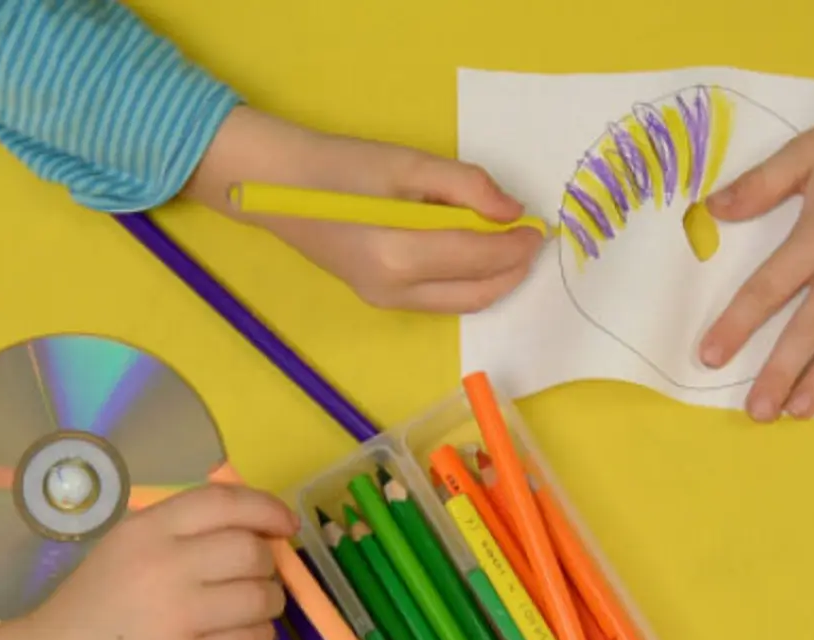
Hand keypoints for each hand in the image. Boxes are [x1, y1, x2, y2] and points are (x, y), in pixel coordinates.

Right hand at [0, 483, 291, 639]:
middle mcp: (165, 566)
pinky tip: (242, 635)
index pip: (225, 503)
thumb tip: (257, 532)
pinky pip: (253, 639)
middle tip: (259, 578)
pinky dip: (260, 635)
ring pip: (261, 597)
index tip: (286, 524)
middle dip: (269, 564)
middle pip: (252, 551)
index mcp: (147, 530)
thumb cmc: (94, 605)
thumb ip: (182, 534)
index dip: (267, 509)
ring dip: (270, 602)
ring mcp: (179, 616)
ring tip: (251, 609)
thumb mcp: (126, 549)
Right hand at [187, 107, 541, 312]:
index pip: (479, 257)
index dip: (515, 243)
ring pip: (460, 302)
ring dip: (492, 279)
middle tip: (529, 240)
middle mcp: (395, 290)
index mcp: (400, 255)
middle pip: (476, 292)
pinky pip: (439, 298)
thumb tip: (511, 211)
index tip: (536, 226)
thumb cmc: (340, 167)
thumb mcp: (408, 163)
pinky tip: (471, 253)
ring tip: (506, 246)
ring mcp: (385, 301)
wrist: (277, 187)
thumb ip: (466, 187)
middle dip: (511, 269)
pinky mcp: (379, 299)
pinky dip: (465, 281)